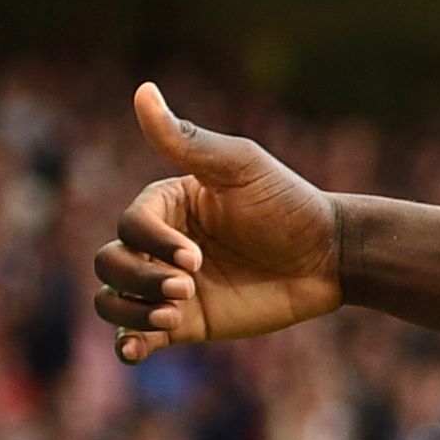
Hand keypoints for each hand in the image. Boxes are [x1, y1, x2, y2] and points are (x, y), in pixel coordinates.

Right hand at [93, 84, 342, 362]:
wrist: (329, 259)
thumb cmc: (288, 204)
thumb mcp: (240, 167)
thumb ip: (187, 140)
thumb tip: (142, 90)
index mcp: (164, 206)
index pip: (131, 225)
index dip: (154, 244)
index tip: (196, 257)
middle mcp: (159, 246)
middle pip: (110, 263)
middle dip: (140, 279)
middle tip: (188, 288)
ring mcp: (168, 286)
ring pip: (114, 300)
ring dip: (130, 311)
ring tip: (171, 318)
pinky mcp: (186, 324)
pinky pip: (138, 336)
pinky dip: (129, 344)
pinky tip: (138, 349)